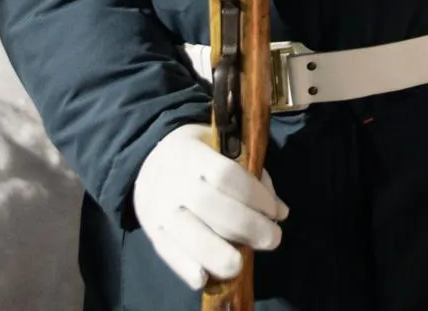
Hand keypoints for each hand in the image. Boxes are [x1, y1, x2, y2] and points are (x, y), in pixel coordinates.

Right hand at [133, 124, 288, 291]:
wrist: (148, 165)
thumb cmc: (197, 156)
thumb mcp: (222, 149)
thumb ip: (251, 175)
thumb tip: (280, 212)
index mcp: (191, 154)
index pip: (225, 175)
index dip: (254, 195)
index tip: (274, 211)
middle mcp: (172, 182)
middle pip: (211, 206)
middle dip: (248, 227)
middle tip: (273, 239)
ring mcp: (159, 210)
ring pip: (190, 236)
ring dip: (222, 255)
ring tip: (242, 263)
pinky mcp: (152, 234)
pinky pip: (169, 255)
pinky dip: (188, 269)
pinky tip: (206, 277)